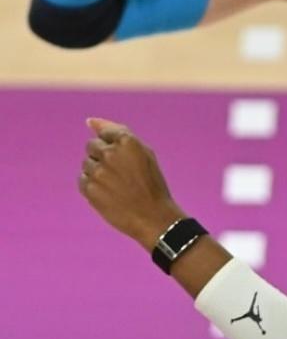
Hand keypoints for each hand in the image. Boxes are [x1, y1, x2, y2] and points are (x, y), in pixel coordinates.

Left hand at [79, 118, 182, 248]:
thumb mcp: (144, 153)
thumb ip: (117, 132)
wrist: (153, 217)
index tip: (124, 160)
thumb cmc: (151, 184)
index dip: (114, 147)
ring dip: (97, 172)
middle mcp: (110, 153)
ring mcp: (98, 171)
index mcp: (127, 141)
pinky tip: (109, 194)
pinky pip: (82, 180)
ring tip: (116, 186)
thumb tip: (89, 121)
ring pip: (86, 164)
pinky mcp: (90, 188)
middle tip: (121, 175)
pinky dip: (92, 186)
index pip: (104, 133)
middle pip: (91, 146)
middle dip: (102, 157)